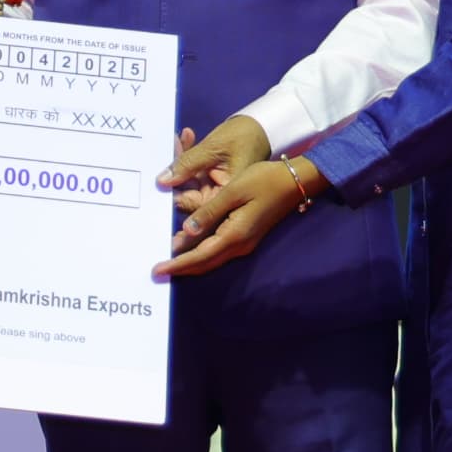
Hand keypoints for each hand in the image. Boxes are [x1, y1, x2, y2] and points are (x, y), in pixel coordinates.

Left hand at [156, 151, 324, 278]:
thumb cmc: (263, 180)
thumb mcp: (233, 191)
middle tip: (157, 271)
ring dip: (190, 261)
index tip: (158, 270)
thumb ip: (209, 212)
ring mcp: (244, 242)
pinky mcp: (245, 235)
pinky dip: (201, 253)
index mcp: (235, 234)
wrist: (294, 181)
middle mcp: (240, 244)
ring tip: (167, 261)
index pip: (200, 256)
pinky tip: (187, 246)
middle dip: (181, 268)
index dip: (178, 264)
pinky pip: (218, 250)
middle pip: (205, 263)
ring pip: (211, 258)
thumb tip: (187, 231)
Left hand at [159, 117, 271, 201]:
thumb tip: (161, 181)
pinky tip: (188, 136)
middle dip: (174, 173)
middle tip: (170, 147)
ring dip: (180, 161)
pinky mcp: (214, 181)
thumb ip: (187, 165)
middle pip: (187, 196)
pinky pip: (194, 174)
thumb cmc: (247, 137)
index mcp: (226, 199)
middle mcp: (221, 200)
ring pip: (188, 183)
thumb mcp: (214, 149)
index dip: (173, 194)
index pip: (193, 207)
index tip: (157, 176)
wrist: (266, 127)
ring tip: (180, 138)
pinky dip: (188, 158)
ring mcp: (216, 191)